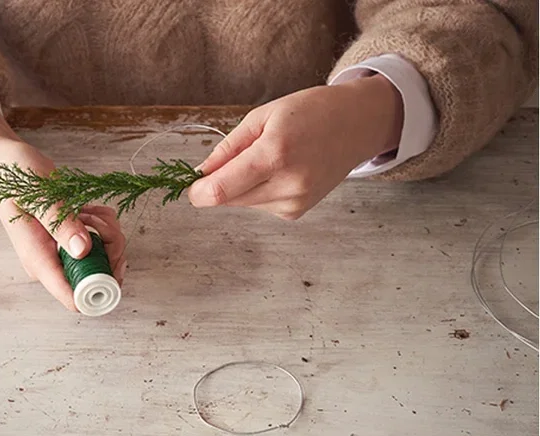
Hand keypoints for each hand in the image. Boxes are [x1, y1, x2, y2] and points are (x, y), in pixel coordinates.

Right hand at [0, 99, 125, 310]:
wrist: (6, 165)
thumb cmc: (16, 178)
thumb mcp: (37, 195)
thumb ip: (60, 223)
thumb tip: (82, 250)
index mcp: (39, 261)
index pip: (73, 298)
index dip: (101, 285)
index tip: (110, 255)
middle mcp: (52, 264)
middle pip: (99, 277)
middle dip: (110, 248)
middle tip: (97, 220)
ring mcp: (63, 255)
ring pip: (106, 258)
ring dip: (108, 232)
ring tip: (87, 210)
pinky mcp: (71, 244)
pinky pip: (103, 243)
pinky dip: (104, 225)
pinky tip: (88, 210)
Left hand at [188, 75, 402, 218]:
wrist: (357, 125)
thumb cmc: (310, 111)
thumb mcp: (262, 116)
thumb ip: (228, 148)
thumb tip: (201, 173)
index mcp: (274, 154)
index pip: (220, 190)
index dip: (197, 192)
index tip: (190, 184)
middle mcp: (286, 184)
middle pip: (227, 199)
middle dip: (218, 184)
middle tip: (232, 159)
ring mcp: (294, 202)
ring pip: (243, 203)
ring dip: (241, 186)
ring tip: (269, 158)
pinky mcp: (297, 212)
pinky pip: (260, 206)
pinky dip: (259, 191)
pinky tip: (281, 171)